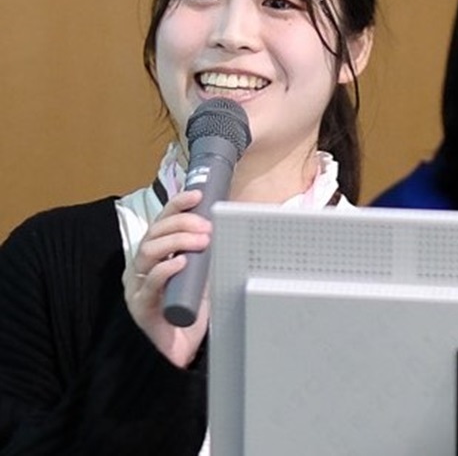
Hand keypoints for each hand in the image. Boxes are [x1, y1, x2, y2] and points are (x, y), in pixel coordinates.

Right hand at [123, 189, 211, 367]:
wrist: (180, 352)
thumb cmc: (190, 311)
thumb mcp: (202, 274)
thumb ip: (207, 254)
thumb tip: (230, 228)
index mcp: (154, 254)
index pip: (161, 221)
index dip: (177, 205)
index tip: (198, 195)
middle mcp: (141, 266)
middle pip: (154, 232)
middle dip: (182, 223)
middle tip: (207, 227)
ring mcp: (137, 286)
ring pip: (148, 252)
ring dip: (177, 241)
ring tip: (201, 241)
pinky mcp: (140, 306)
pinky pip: (149, 284)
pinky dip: (165, 269)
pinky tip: (181, 263)